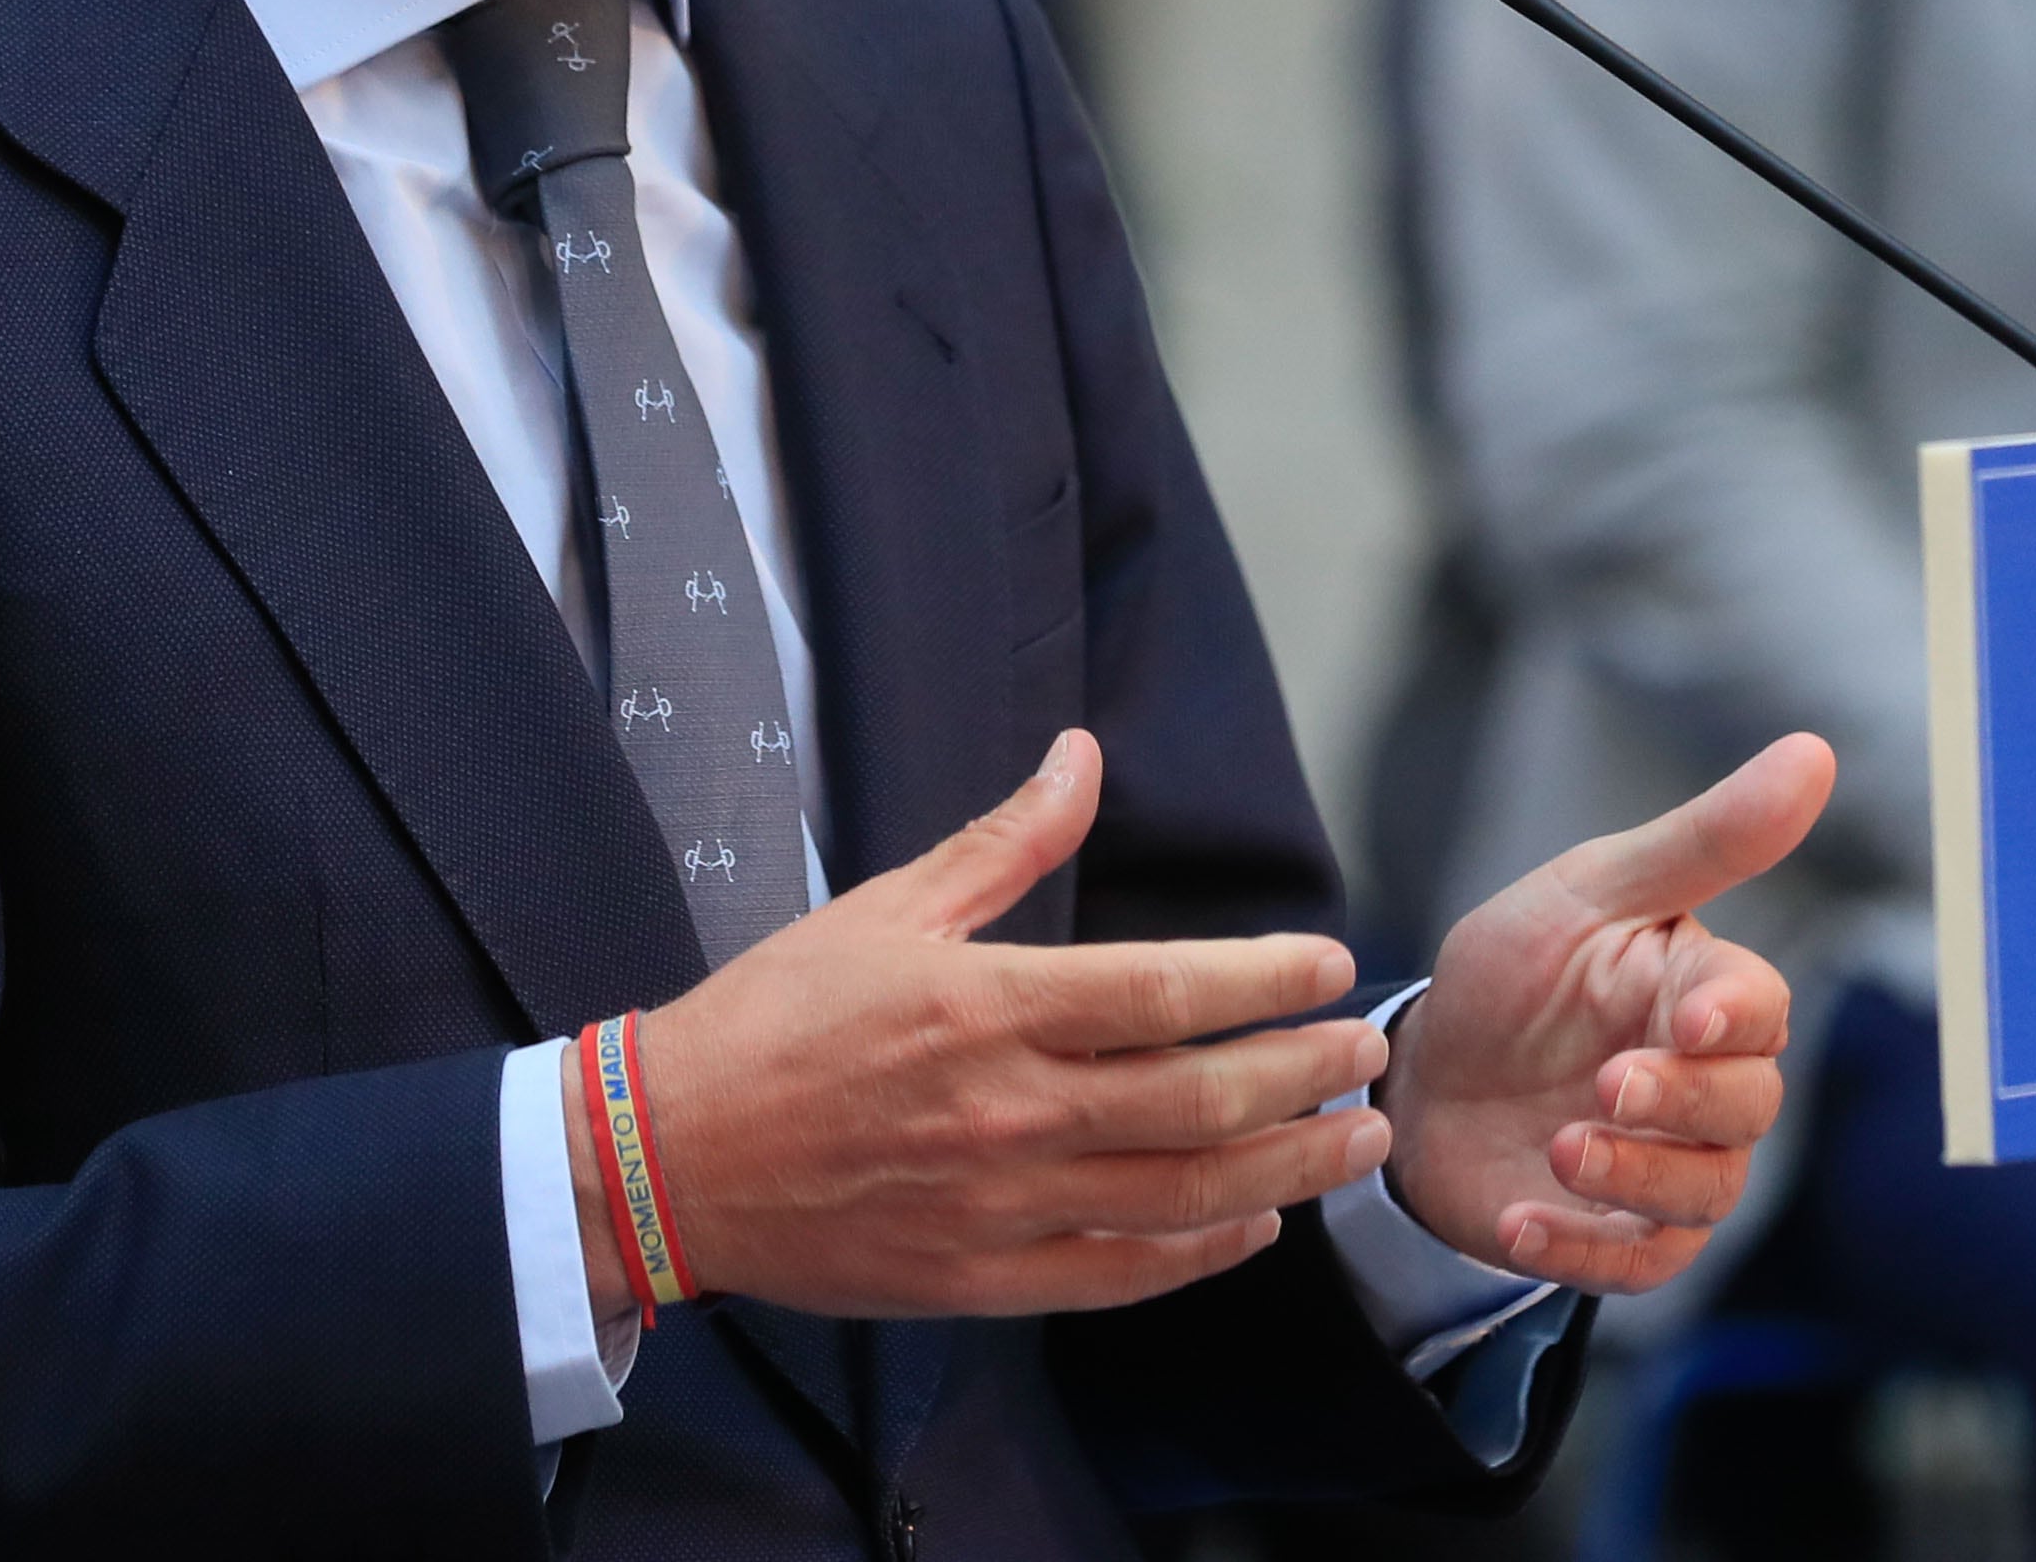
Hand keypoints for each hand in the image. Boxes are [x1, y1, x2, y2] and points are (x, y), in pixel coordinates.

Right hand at [594, 731, 1390, 1322]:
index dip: (1266, 979)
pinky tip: (1253, 1223)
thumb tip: (1080, 756)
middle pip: (1199, 1098)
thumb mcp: (885, 907)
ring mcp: (999, 1204)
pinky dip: (1201, 1252)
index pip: (1166, 990)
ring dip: (1287, 1169)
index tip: (1327, 965)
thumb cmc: (773, 1021)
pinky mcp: (980, 1279)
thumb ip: (1003, 842)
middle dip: (1305, 1074)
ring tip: (1353, 1145)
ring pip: (1180, 1193)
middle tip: (1368, 1054)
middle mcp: (1007, 1109)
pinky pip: (1121, 1274)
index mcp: (987, 1004)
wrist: (667, 1156)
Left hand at [1379, 733, 1833, 1292]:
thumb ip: (1702, 840)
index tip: (1686, 1018)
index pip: (1758, 1009)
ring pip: (1708, 1193)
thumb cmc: (1514, 977)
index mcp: (1701, 993)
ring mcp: (1667, 1167)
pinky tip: (1522, 1220)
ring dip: (1638, 1179)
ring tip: (1560, 1152)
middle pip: (1747, 1108)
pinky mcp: (1622, 1237)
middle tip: (1608, 1087)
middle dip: (1682, 1103)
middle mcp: (1703, 1085)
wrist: (1420, 1082)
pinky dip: (1586, 1251)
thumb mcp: (1587, 892)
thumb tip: (1816, 750)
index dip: (1732, 1018)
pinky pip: (1643, 1266)